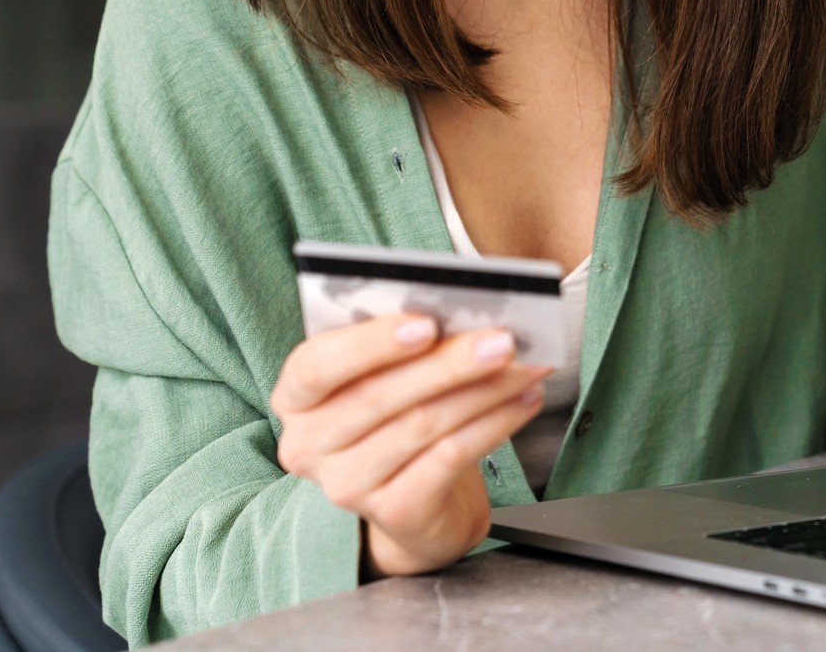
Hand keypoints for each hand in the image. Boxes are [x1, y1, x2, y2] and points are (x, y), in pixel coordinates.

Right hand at [270, 314, 551, 575]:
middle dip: (448, 362)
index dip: (369, 344)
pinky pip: (450, 457)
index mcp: (296, 398)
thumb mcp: (385, 376)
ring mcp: (347, 484)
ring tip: (528, 365)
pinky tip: (525, 399)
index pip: (314, 366)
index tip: (426, 323)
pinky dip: (495, 424)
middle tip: (502, 339)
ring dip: (484, 389)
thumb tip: (462, 314)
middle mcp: (309, 445)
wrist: (416, 502)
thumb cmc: (398, 416)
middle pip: (379, 395)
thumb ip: (403, 344)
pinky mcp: (394, 511)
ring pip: (422, 424)